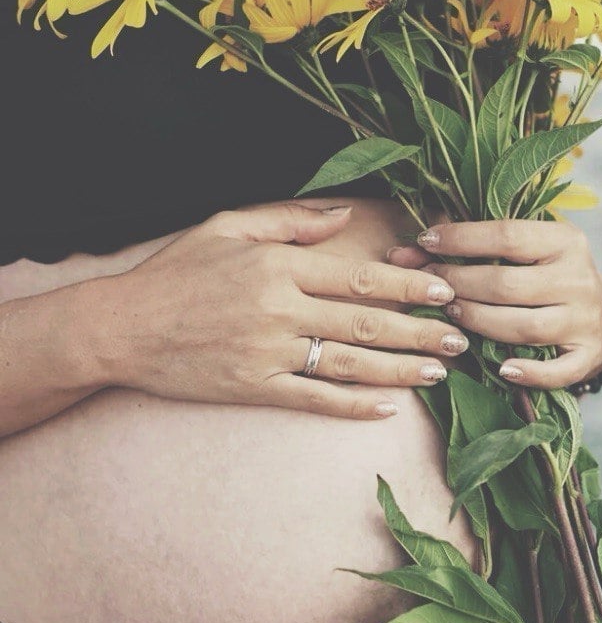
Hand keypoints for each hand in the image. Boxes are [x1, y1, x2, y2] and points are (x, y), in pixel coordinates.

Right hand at [100, 203, 468, 418]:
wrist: (121, 328)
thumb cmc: (174, 272)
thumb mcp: (226, 227)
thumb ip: (288, 220)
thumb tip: (342, 215)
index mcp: (278, 266)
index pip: (358, 278)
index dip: (407, 287)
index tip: (444, 291)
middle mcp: (280, 309)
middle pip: (366, 324)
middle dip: (419, 331)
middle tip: (460, 338)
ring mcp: (268, 353)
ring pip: (349, 364)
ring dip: (400, 369)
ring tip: (438, 372)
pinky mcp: (255, 388)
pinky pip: (314, 398)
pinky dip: (353, 404)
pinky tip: (387, 408)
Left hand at [388, 219, 601, 389]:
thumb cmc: (548, 275)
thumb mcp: (524, 252)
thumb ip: (470, 248)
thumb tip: (402, 252)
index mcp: (566, 241)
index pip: (507, 236)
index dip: (461, 240)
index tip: (425, 241)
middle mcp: (580, 279)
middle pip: (507, 286)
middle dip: (459, 285)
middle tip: (430, 288)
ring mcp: (586, 320)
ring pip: (522, 328)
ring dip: (479, 323)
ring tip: (451, 316)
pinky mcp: (589, 356)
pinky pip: (555, 372)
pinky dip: (527, 373)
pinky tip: (501, 368)